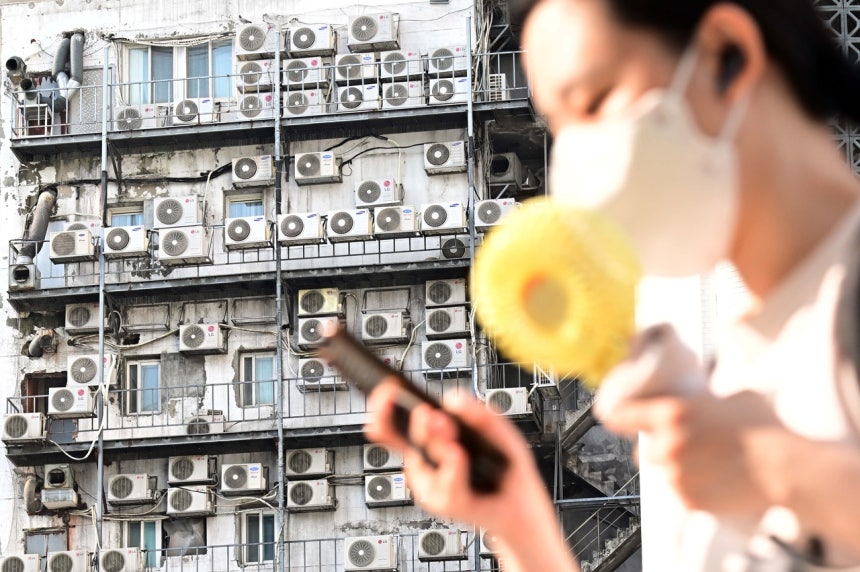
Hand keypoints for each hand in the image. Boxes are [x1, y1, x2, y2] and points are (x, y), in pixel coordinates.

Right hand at [365, 384, 578, 571]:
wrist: (520, 506)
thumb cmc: (506, 468)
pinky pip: (446, 482)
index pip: (399, 421)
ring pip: (423, 459)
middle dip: (407, 421)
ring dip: (435, 441)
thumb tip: (455, 399)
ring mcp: (432, 483)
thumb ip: (480, 413)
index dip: (385, 407)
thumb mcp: (498, 431)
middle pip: (399, 439)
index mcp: (434, 439)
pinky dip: (453, 467)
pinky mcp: (446, 502)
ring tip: (445, 429)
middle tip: (423, 411)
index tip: (387, 392)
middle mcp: (426, 461)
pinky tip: (458, 454)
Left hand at [595, 326, 784, 516]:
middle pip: (644, 448)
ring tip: (706, 461)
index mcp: (670, 413)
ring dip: (675, 467)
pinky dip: (690, 487)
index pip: (619, 415)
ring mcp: (674, 476)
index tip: (618, 417)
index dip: (618, 416)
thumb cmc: (762, 428)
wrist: (786, 467)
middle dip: (658, 445)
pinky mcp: (687, 501)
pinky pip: (679, 492)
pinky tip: (715, 477)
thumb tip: (698, 393)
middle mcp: (665, 445)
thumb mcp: (729, 395)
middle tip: (683, 442)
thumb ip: (703, 398)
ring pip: (662, 471)